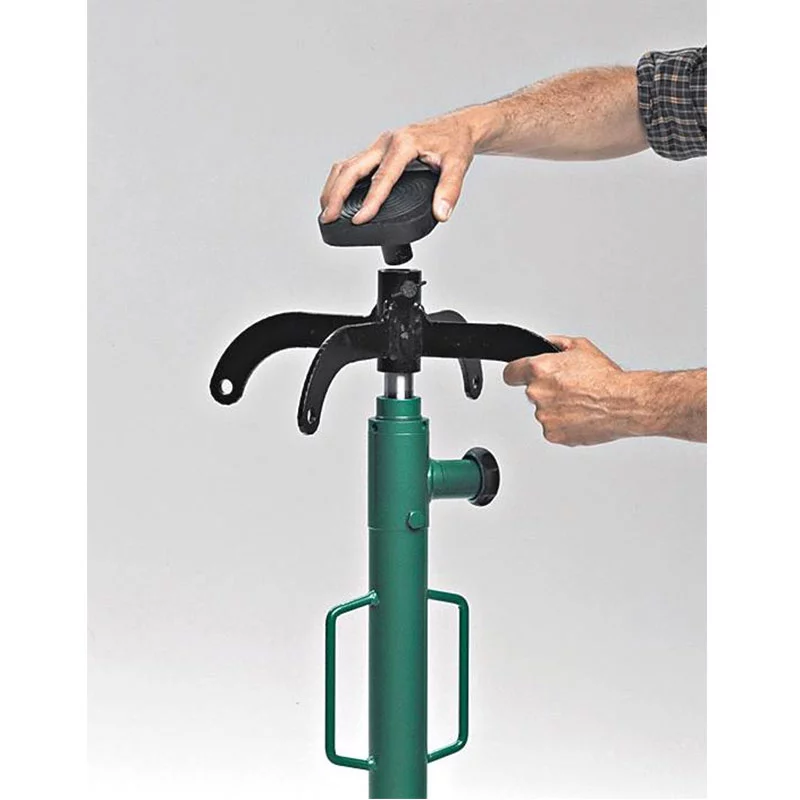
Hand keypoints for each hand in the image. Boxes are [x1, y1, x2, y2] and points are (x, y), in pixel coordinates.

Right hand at [319, 109, 482, 225]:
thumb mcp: (458, 165)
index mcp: (404, 144)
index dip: (370, 201)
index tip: (360, 219)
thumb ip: (450, 190)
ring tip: (327, 210)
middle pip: (352, 168)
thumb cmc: (455, 143)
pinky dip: (341, 182)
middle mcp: (387, 142)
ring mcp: (379, 146)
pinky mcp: (377, 151)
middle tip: (329, 216)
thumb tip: (441, 212)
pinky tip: (338, 197)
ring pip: (347, 165)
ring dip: (334, 187)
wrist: (458, 127)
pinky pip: (352, 165)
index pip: (381, 177)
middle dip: (337, 194)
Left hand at [503, 335, 634, 446]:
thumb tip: (544, 345)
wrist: (624, 403)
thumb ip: (555, 345)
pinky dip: (564, 424)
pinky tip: (580, 415)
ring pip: (543, 411)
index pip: (510, 373)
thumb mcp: (580, 347)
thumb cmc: (606, 377)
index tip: (519, 376)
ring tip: (580, 402)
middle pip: (531, 392)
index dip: (517, 374)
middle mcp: (537, 393)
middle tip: (569, 388)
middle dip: (545, 390)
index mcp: (539, 369)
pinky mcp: (552, 434)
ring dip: (556, 408)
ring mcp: (544, 416)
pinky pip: (552, 428)